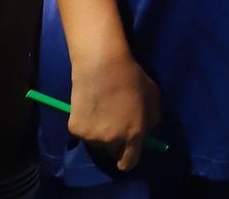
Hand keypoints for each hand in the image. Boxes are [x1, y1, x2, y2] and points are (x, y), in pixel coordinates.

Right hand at [69, 52, 160, 170]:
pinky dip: (87, 124)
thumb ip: (151, 118)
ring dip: (100, 133)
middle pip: (113, 152)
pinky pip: (83, 132)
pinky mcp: (76, 130)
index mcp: (134, 134)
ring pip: (97, 142)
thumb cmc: (132, 78)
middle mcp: (113, 140)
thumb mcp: (153, 97)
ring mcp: (92, 136)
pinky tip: (90, 106)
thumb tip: (146, 130)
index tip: (125, 158)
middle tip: (114, 124)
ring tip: (102, 110)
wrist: (102, 67)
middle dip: (115, 143)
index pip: (130, 162)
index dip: (127, 161)